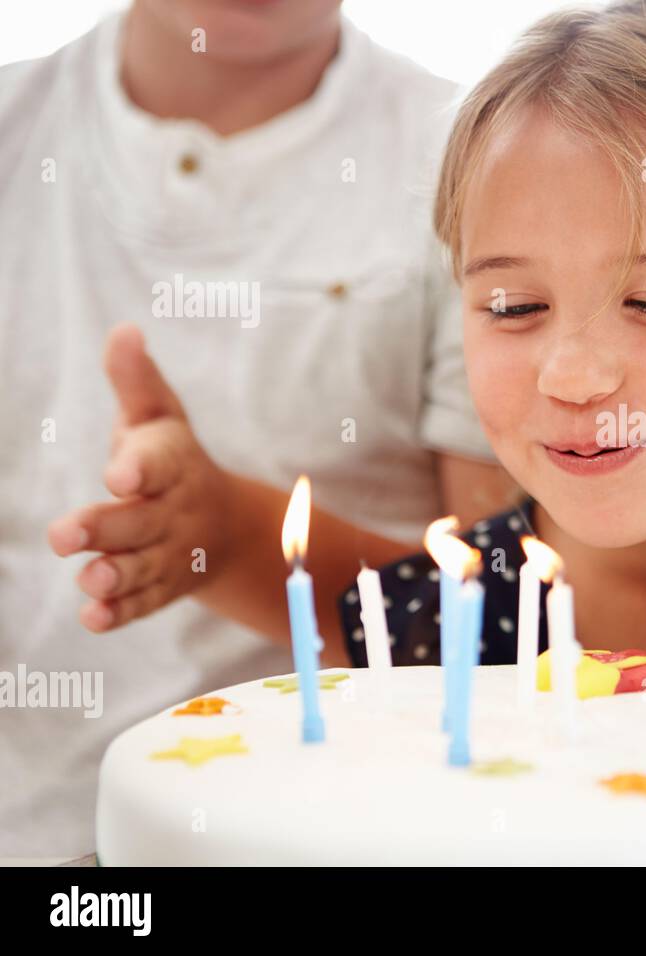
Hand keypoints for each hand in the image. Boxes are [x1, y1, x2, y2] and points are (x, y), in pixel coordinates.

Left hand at [46, 323, 233, 631]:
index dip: (140, 468)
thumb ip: (137, 382)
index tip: (118, 474)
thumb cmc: (172, 461)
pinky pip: (143, 604)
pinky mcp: (161, 588)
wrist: (224, 527)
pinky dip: (120, 613)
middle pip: (142, 522)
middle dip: (106, 529)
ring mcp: (169, 554)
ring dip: (115, 576)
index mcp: (173, 465)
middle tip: (64, 535)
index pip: (159, 464)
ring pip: (142, 568)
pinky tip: (94, 617)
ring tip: (88, 579)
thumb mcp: (159, 418)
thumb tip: (124, 330)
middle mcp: (173, 512)